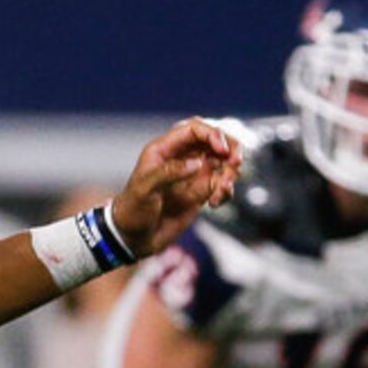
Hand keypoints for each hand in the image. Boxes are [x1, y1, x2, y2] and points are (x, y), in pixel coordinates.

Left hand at [107, 116, 244, 255]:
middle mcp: (182, 158)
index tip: (222, 149)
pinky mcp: (202, 192)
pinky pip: (223, 184)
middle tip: (235, 163)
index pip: (194, 129)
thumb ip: (169, 172)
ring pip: (224, 161)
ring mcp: (194, 174)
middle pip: (215, 140)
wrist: (133, 238)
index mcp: (164, 149)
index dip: (212, 133)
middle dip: (230, 147)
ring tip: (222, 190)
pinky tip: (214, 203)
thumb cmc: (131, 210)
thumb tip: (198, 163)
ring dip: (231, 172)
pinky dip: (226, 191)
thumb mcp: (144, 188)